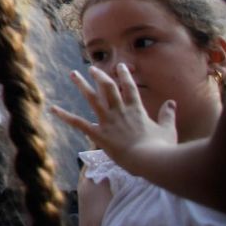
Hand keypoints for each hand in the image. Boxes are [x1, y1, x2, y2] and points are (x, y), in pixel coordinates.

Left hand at [53, 63, 177, 173]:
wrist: (150, 159)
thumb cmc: (161, 147)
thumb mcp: (168, 129)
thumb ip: (168, 115)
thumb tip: (171, 102)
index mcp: (136, 110)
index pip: (129, 88)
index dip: (124, 76)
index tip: (120, 66)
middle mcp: (120, 111)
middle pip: (108, 88)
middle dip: (100, 76)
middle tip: (92, 68)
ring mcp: (108, 121)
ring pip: (92, 98)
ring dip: (82, 85)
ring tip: (73, 74)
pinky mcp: (99, 134)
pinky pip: (78, 123)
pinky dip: (65, 116)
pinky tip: (53, 108)